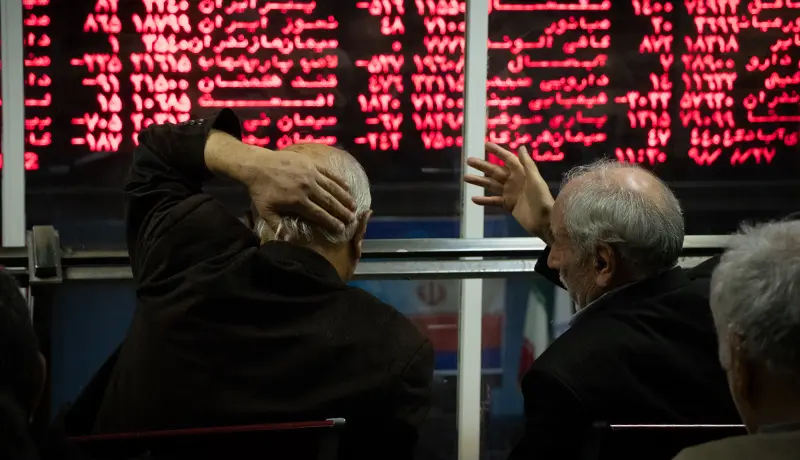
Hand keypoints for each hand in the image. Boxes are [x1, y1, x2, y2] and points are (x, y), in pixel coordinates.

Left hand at [204, 131, 355, 232]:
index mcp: (298, 201)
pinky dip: (339, 181)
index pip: (319, 214)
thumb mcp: (266, 211)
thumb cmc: (261, 190)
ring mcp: (311, 174)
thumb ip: (278, 226)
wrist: (257, 165)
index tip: (341, 229)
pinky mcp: (311, 164)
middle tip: (352, 220)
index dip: (331, 223)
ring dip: (345, 198)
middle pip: (330, 202)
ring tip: (354, 206)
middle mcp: (307, 188)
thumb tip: (289, 240)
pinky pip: (329, 173)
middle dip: (342, 212)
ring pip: (332, 188)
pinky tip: (347, 187)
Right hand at [463, 143, 554, 241]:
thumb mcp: (536, 180)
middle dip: (482, 165)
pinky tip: (473, 199)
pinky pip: (493, 201)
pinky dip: (484, 200)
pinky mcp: (508, 205)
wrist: (544, 221)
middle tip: (469, 160)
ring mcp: (510, 193)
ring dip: (479, 181)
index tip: (486, 144)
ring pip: (491, 185)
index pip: (508, 159)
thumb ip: (528, 164)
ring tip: (465, 177)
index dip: (498, 152)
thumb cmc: (542, 199)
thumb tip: (521, 147)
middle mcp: (514, 181)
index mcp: (522, 173)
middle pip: (495, 171)